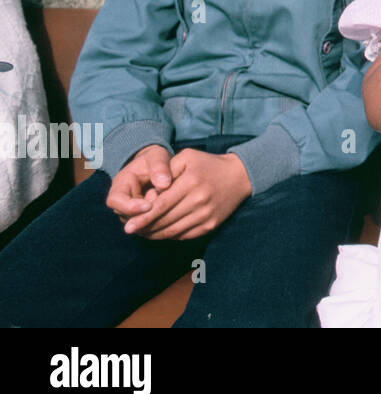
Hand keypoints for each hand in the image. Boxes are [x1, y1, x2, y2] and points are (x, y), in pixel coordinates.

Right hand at [106, 144, 173, 220]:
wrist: (159, 166)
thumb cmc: (156, 159)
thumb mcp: (157, 157)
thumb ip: (159, 167)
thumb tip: (164, 184)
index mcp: (120, 184)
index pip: (115, 201)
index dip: (130, 206)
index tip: (149, 205)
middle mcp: (122, 201)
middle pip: (127, 217)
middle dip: (144, 217)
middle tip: (163, 212)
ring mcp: (131, 211)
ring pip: (138, 224)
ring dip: (153, 222)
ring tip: (171, 214)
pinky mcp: (143, 217)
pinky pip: (148, 226)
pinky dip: (160, 224)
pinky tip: (174, 220)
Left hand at [123, 149, 251, 240]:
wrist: (240, 176)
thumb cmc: (208, 164)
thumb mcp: (187, 157)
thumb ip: (166, 169)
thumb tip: (149, 190)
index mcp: (190, 183)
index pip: (161, 206)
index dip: (143, 218)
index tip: (127, 227)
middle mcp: (199, 201)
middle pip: (165, 221)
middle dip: (145, 228)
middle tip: (131, 230)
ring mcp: (206, 215)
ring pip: (173, 231)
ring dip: (155, 234)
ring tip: (142, 232)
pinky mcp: (211, 225)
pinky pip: (184, 235)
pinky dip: (170, 236)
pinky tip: (160, 232)